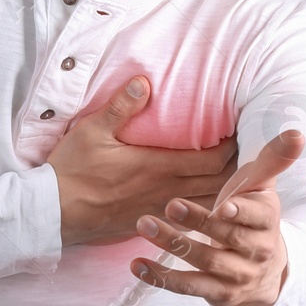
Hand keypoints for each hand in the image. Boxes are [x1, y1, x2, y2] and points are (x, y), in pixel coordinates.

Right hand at [48, 75, 238, 246]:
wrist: (53, 213)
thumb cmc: (72, 170)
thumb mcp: (92, 130)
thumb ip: (122, 106)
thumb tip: (145, 80)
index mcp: (159, 167)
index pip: (213, 160)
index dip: (235, 148)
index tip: (244, 134)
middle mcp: (166, 193)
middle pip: (220, 186)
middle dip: (239, 172)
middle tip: (252, 157)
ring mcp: (160, 212)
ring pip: (208, 207)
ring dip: (227, 195)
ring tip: (240, 182)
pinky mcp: (150, 225)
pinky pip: (189, 222)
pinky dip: (206, 213)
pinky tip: (211, 207)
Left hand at [128, 127, 304, 305]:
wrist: (266, 270)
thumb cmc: (255, 216)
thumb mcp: (263, 188)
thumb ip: (272, 160)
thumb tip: (296, 133)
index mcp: (267, 221)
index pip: (257, 217)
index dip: (241, 212)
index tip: (223, 205)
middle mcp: (255, 251)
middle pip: (227, 238)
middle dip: (199, 222)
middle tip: (170, 204)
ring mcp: (236, 276)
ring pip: (205, 263)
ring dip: (173, 244)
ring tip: (144, 224)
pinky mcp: (217, 294)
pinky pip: (188, 288)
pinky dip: (162, 278)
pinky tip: (138, 265)